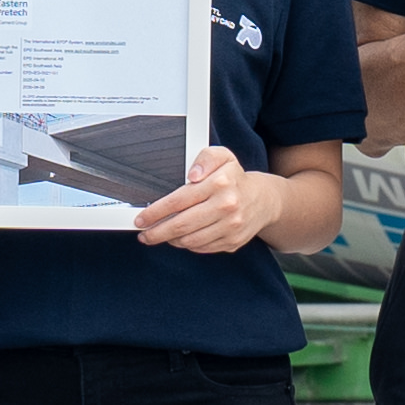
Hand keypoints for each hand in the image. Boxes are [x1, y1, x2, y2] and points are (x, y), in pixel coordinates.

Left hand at [135, 146, 266, 253]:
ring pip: (190, 240)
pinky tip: (182, 237)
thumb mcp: (222, 156)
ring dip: (171, 240)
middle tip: (144, 234)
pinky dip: (187, 245)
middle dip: (157, 232)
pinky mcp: (232, 242)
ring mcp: (230, 227)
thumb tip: (191, 174)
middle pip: (182, 225)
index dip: (156, 212)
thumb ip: (204, 158)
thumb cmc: (235, 178)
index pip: (179, 200)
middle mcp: (226, 206)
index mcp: (220, 183)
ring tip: (162, 234)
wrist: (263, 200)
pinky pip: (202, 248)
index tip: (142, 218)